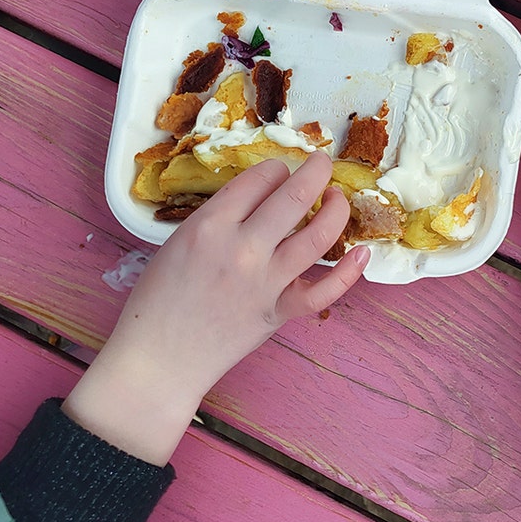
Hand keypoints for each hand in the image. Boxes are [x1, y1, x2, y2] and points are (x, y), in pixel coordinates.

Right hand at [64, 152, 368, 464]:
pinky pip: (325, 291)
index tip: (280, 172)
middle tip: (323, 163)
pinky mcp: (280, 311)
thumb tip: (258, 201)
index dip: (276, 169)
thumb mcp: (177, 243)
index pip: (259, 179)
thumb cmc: (158, 300)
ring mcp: (266, 281)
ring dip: (336, 210)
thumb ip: (217, 220)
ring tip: (338, 197)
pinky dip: (350, 272)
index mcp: (210, 225)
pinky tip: (362, 253)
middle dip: (316, 171)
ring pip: (318, 235)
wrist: (159, 358)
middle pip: (295, 196)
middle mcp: (243, 248)